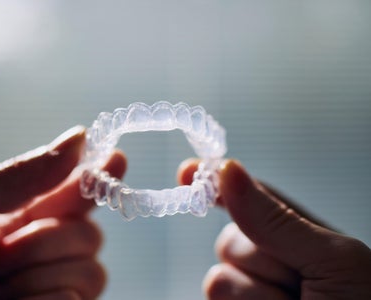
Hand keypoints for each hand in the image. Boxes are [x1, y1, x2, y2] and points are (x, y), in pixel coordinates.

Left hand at [0, 126, 126, 299]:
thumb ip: (23, 173)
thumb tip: (79, 137)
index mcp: (18, 219)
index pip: (72, 192)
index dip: (97, 176)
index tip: (117, 159)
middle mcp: (41, 252)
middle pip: (89, 232)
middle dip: (48, 240)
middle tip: (3, 254)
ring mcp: (53, 287)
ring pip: (91, 269)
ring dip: (38, 276)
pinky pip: (78, 298)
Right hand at [178, 159, 370, 299]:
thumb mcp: (333, 260)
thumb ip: (277, 219)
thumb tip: (228, 170)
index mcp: (297, 234)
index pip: (249, 197)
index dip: (215, 182)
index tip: (187, 173)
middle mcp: (269, 261)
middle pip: (229, 240)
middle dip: (261, 264)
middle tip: (302, 287)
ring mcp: (251, 293)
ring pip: (219, 279)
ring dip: (258, 298)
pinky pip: (215, 299)